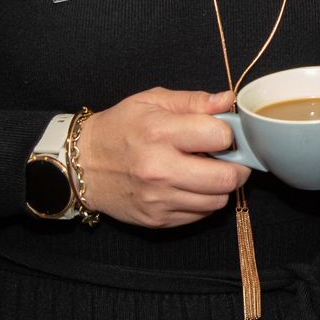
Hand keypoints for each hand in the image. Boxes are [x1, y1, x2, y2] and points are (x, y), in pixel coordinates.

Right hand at [74, 87, 252, 228]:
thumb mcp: (151, 101)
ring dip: (221, 186)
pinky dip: (204, 201)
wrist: (82, 164)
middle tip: (229, 157)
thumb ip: (193, 101)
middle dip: (237, 165)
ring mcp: (158, 198)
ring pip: (218, 200)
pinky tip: (191, 185)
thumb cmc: (119, 128)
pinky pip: (200, 215)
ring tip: (208, 171)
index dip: (229, 133)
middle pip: (226, 177)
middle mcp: (159, 169)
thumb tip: (227, 101)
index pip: (219, 137)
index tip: (223, 132)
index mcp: (159, 133)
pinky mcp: (157, 219)